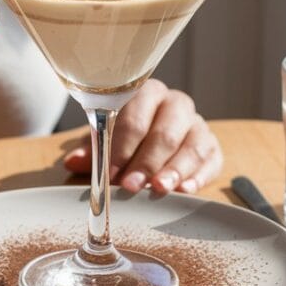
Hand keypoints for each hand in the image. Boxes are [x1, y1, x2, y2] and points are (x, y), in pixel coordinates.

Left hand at [62, 80, 222, 194]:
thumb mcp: (106, 138)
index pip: (134, 118)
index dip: (121, 147)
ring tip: (159, 190)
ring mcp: (197, 125)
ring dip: (174, 171)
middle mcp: (175, 104)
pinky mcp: (212, 146)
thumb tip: (74, 162)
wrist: (157, 137)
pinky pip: (211, 160)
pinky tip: (185, 191)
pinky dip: (199, 177)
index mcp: (146, 94)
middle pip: (165, 133)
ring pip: (192, 146)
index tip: (110, 172)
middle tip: (131, 185)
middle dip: (146, 162)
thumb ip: (93, 149)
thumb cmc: (128, 135)